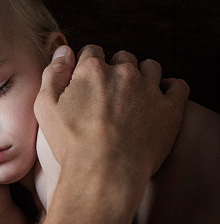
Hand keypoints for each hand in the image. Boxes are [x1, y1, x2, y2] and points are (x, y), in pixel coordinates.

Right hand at [34, 45, 188, 204]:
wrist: (103, 173)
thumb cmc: (71, 143)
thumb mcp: (45, 106)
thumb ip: (53, 72)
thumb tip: (63, 50)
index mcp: (92, 69)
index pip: (91, 52)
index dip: (87, 66)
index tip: (87, 82)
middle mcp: (123, 72)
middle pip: (121, 58)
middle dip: (114, 71)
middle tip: (108, 94)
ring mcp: (149, 89)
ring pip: (150, 68)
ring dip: (141, 76)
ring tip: (133, 96)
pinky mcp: (169, 109)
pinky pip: (178, 86)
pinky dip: (170, 88)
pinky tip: (159, 98)